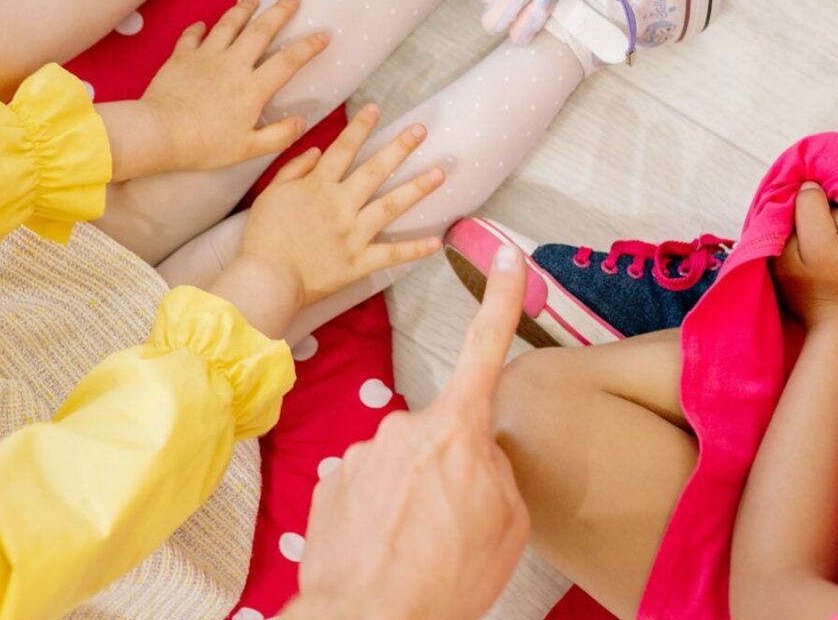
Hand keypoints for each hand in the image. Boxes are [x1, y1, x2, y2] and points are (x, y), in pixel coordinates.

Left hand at [139, 0, 326, 171]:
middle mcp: (233, 65)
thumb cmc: (203, 145)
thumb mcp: (247, 150)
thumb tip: (301, 122)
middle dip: (280, 11)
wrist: (158, 132)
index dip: (308, 46)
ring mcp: (206, 57)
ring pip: (228, 24)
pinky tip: (202, 25)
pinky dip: (198, 28)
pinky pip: (192, 36)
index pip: (288, 61)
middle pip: (261, 30)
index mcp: (252, 88)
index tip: (323, 34)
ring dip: (243, 9)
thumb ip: (278, 136)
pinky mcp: (181, 57)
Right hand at [239, 104, 443, 308]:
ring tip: (440, 173)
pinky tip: (436, 242)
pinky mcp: (359, 262)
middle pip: (375, 171)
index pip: (343, 150)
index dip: (360, 127)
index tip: (375, 108)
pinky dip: (413, 249)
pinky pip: (391, 255)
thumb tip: (317, 151)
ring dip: (417, 188)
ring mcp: (353, 234)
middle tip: (421, 130)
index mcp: (318, 187)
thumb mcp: (271, 195)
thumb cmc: (264, 238)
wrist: (267, 279)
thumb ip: (294, 170)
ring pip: (390, 206)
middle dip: (399, 147)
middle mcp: (341, 206)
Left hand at [288, 246, 531, 619]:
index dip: (500, 299)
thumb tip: (476, 458)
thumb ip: (495, 473)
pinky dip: (376, 517)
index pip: (485, 350)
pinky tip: (380, 552)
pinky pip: (365, 489)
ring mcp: (362, 452)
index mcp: (457, 432)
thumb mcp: (508, 526)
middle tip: (452, 529)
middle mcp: (404, 427)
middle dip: (448, 473)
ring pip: (400, 466)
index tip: (507, 255)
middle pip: (440, 437)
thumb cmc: (446, 581)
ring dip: (409, 500)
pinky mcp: (329, 480)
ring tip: (414, 551)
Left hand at [774, 185, 837, 328]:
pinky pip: (798, 242)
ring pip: (793, 227)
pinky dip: (810, 234)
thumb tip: (807, 186)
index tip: (826, 187)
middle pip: (787, 213)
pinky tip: (826, 234)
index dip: (806, 191)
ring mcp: (778, 263)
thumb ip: (811, 210)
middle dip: (805, 204)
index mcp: (771, 238)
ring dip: (809, 218)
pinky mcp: (792, 273)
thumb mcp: (825, 241)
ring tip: (830, 213)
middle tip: (831, 198)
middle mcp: (768, 249)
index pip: (784, 200)